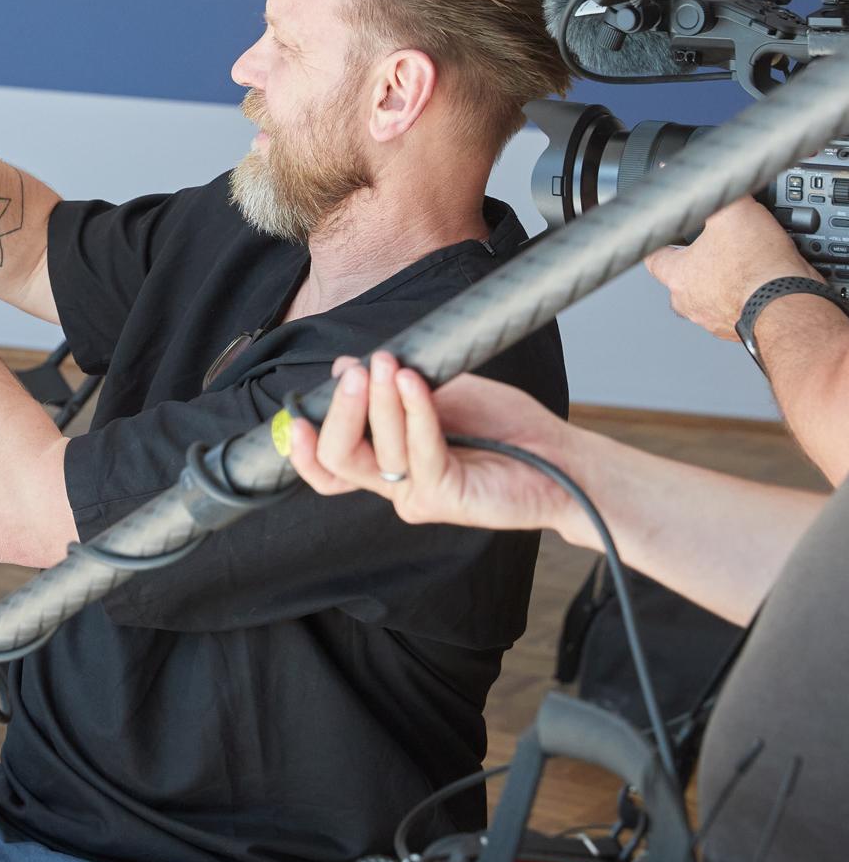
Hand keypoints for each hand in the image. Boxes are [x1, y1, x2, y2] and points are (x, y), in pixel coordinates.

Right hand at [286, 352, 585, 542]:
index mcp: (387, 462)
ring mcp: (418, 495)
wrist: (562, 457)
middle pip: (339, 461)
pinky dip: (415, 412)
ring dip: (381, 402)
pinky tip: (415, 382)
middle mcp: (396, 484)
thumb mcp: (441, 392)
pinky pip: (419, 451)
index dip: (305, 448)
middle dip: (341, 413)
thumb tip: (345, 367)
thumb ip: (394, 385)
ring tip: (391, 364)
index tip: (299, 416)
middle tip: (354, 373)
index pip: (329, 466)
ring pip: (377, 453)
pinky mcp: (446, 497)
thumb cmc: (504, 427)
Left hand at [644, 197, 814, 340]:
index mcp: (678, 276)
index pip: (654, 257)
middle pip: (685, 278)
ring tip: (745, 265)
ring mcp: (713, 319)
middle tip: (721, 247)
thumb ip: (716, 195)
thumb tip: (707, 178)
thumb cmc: (757, 266)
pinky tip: (760, 283)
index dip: (663, 241)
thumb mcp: (734, 211)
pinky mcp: (738, 328)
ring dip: (724, 282)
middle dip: (701, 262)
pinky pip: (736, 309)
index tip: (666, 237)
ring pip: (711, 295)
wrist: (790, 305)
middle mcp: (690, 303)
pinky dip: (745, 297)